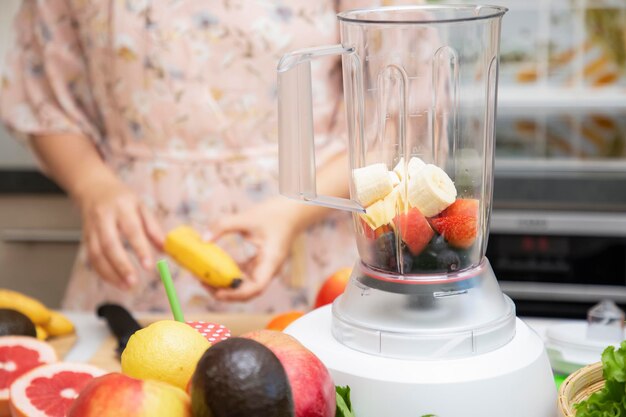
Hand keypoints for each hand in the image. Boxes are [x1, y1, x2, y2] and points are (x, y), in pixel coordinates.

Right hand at [74, 174, 164, 288]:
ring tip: (126, 286)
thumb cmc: (122, 198)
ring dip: (110, 273)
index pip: (132, 230)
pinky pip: (91, 258)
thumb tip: (165, 248)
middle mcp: (104, 217)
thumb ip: (153, 227)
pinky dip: (102, 272)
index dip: (140, 249)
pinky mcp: (85, 237)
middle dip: (121, 265)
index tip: (149, 266)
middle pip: (110, 244)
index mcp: (122, 207)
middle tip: (134, 281)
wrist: (93, 188)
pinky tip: (115, 281)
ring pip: (96, 254)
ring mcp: (91, 228)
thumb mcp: (141, 205)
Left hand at [208, 199, 301, 301]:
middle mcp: (269, 269)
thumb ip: (224, 225)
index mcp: (271, 262)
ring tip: (205, 277)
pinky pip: (244, 273)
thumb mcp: (248, 217)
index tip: (218, 291)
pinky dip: (230, 272)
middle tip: (204, 283)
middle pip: (247, 291)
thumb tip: (203, 238)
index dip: (236, 294)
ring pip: (244, 284)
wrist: (294, 209)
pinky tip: (215, 265)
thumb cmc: (277, 212)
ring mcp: (265, 266)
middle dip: (226, 291)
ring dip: (226, 283)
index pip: (255, 288)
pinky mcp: (261, 261)